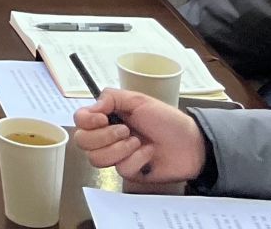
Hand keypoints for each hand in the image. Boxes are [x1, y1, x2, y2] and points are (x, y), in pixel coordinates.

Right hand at [72, 91, 205, 183]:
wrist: (190, 145)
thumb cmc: (166, 119)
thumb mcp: (139, 100)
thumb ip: (111, 98)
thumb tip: (93, 108)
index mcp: (107, 117)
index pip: (80, 120)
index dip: (86, 121)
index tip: (102, 118)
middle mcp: (107, 136)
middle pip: (83, 142)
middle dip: (104, 137)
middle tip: (126, 131)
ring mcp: (116, 155)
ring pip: (96, 159)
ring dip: (118, 149)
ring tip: (138, 142)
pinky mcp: (128, 172)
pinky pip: (121, 169)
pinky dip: (136, 159)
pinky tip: (148, 153)